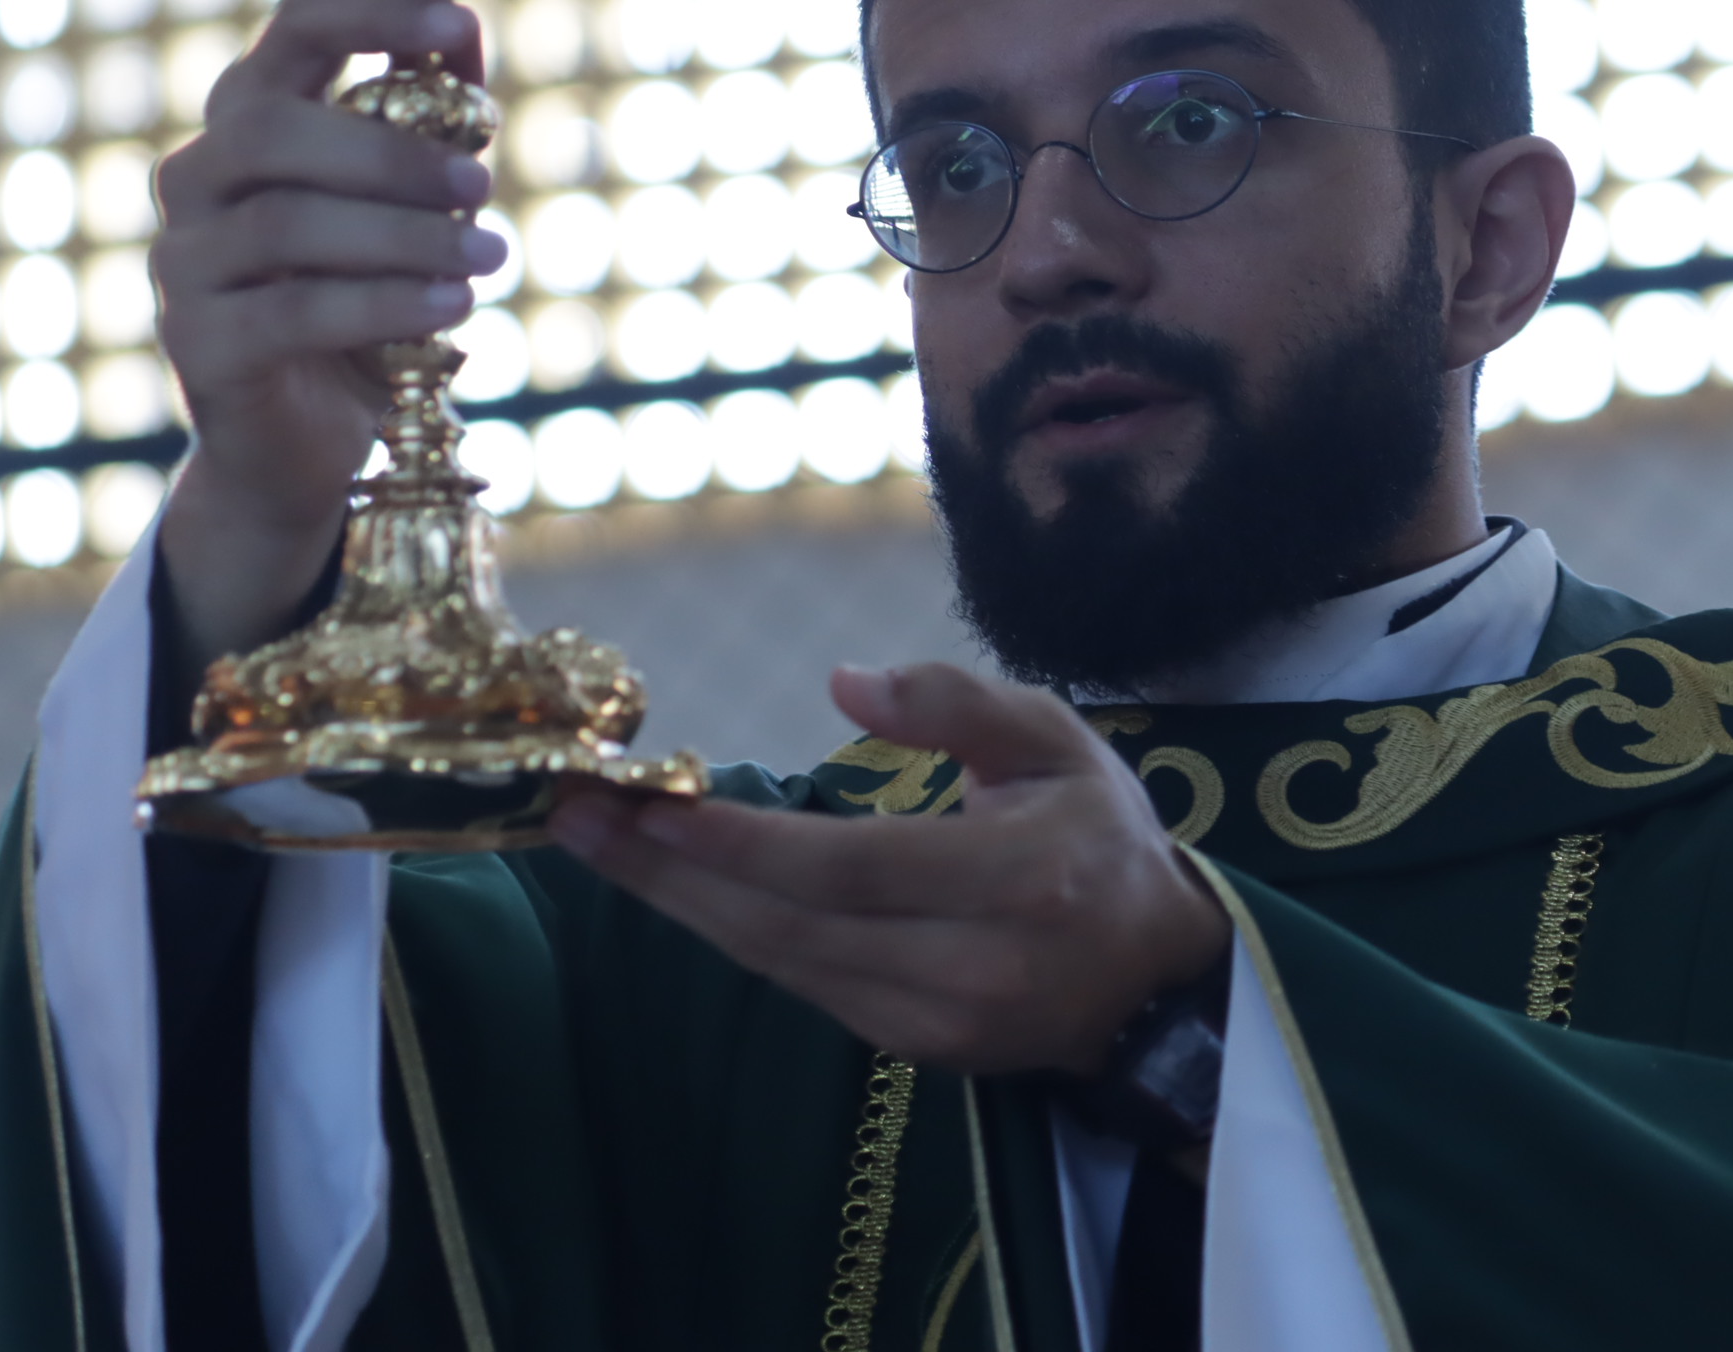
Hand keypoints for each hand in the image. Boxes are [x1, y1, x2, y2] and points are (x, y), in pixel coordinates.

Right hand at [151, 0, 505, 657]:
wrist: (304, 439)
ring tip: (489, 254)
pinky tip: (453, 306)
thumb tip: (465, 42)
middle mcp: (201, 175)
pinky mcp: (198, 342)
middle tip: (483, 182)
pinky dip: (385, 304)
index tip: (463, 23)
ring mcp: (186, 259)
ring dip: (405, 235)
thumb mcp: (410, 208)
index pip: (296, 22)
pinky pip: (292, 311)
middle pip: (274, 125)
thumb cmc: (368, 299)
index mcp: (255, 115)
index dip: (374, 8)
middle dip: (390, 151)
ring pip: (288, 223)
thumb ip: (429, 128)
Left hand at [550, 664, 1231, 1075]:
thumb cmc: (1102, 838)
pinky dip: (732, 933)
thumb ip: (959, 703)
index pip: (849, 867)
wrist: (1159, 980)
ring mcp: (938, 1022)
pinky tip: (676, 886)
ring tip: (595, 843)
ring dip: (679, 905)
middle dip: (669, 871)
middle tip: (573, 814)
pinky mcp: (913, 1050)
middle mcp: (971, 966)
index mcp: (1018, 880)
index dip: (742, 840)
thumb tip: (843, 682)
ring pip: (782, 964)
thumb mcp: (1060, 742)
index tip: (652, 798)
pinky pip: (803, 986)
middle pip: (789, 925)